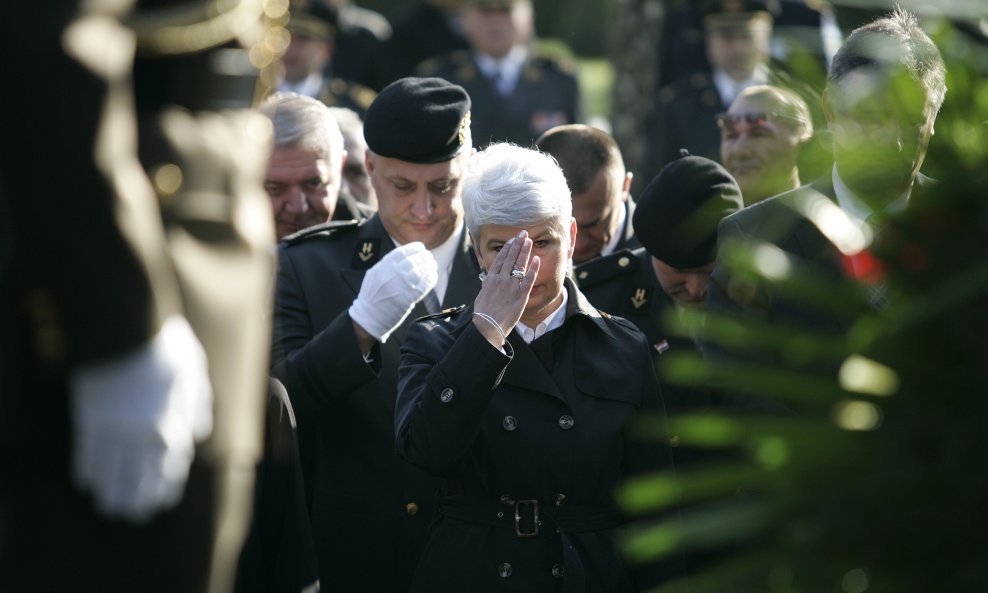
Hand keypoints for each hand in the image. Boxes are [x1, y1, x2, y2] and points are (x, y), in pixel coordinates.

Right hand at [70, 315, 212, 522]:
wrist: (129, 332)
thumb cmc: (167, 348)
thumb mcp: (195, 373)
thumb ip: (199, 406)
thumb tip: (198, 435)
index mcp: (174, 424)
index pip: (172, 465)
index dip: (166, 485)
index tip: (162, 501)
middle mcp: (147, 435)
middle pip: (143, 476)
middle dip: (140, 497)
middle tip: (136, 514)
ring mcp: (117, 430)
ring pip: (114, 472)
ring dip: (113, 493)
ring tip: (111, 509)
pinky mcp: (91, 420)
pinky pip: (88, 453)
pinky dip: (89, 470)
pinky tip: (88, 483)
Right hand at [349, 241, 438, 342]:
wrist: (368, 316)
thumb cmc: (372, 295)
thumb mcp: (375, 274)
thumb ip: (388, 265)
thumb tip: (406, 256)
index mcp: (383, 266)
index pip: (403, 252)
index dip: (414, 248)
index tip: (421, 248)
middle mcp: (392, 274)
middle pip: (414, 261)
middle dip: (425, 257)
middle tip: (429, 258)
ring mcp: (401, 286)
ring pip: (421, 272)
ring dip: (429, 267)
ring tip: (433, 266)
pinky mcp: (408, 298)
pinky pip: (424, 286)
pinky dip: (430, 280)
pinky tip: (433, 277)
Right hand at [472, 230, 539, 346]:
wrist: (488, 326)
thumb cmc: (483, 313)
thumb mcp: (482, 294)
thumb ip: (487, 284)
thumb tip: (488, 279)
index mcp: (491, 278)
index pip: (500, 258)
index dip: (507, 248)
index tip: (512, 240)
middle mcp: (501, 279)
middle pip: (510, 257)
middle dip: (517, 244)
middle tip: (523, 234)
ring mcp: (511, 286)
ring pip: (519, 264)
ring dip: (525, 251)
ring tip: (529, 240)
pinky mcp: (521, 294)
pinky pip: (529, 278)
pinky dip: (533, 268)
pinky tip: (537, 258)